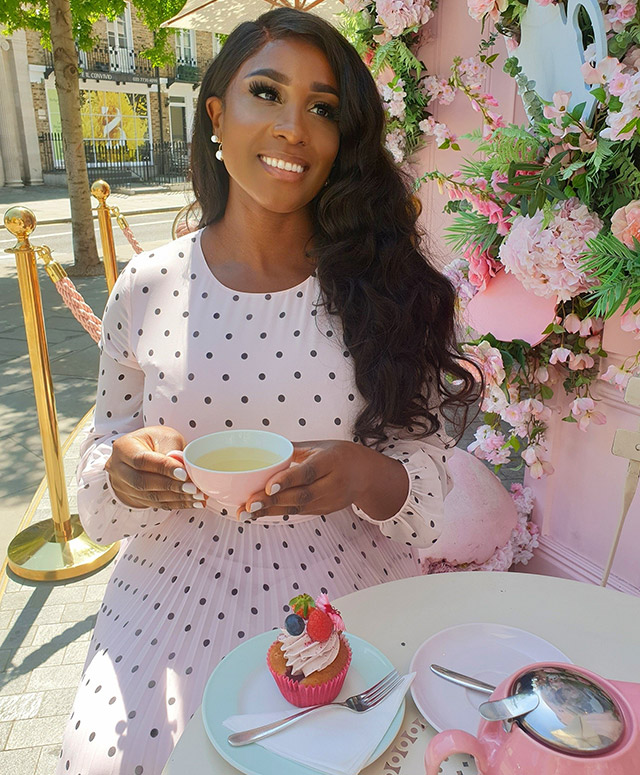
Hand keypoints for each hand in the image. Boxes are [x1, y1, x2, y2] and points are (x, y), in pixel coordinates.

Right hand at [105, 426, 206, 509]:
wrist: (143, 451)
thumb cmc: (155, 441)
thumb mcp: (164, 436)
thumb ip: (172, 449)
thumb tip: (183, 466)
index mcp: (123, 447)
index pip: (141, 460)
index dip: (163, 468)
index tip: (184, 474)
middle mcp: (118, 468)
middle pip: (142, 482)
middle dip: (171, 486)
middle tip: (193, 488)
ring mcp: (124, 486)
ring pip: (149, 497)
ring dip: (176, 498)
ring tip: (197, 496)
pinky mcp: (135, 498)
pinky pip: (155, 504)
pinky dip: (176, 504)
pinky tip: (192, 502)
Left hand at [237, 440, 406, 520]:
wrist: (368, 475)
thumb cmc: (340, 455)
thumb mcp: (320, 446)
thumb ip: (293, 448)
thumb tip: (262, 444)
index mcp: (332, 461)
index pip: (308, 472)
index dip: (288, 480)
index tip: (268, 485)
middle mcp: (333, 483)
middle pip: (301, 495)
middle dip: (272, 501)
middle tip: (247, 505)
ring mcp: (330, 501)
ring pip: (297, 508)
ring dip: (270, 511)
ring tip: (245, 513)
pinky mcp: (325, 511)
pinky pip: (299, 512)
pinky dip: (278, 513)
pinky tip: (258, 514)